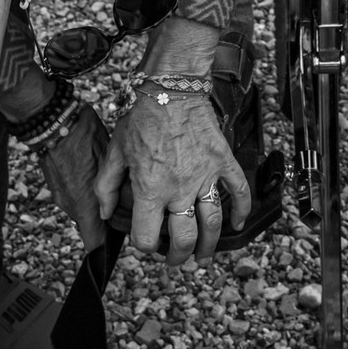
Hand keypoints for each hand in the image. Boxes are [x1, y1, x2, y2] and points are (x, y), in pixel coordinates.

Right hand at [40, 101, 110, 250]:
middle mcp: (69, 205)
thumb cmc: (83, 135)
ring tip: (107, 185)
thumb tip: (130, 195)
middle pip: (89, 226)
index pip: (95, 243)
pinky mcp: (54, 186)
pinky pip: (71, 197)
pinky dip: (81, 191)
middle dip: (103, 221)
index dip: (107, 244)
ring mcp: (59, 196)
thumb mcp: (108, 157)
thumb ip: (115, 184)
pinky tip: (91, 173)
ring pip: (80, 210)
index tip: (121, 234)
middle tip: (120, 203)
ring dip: (92, 204)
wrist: (52, 121)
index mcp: (84, 203)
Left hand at [93, 88, 250, 266]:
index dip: (144, 245)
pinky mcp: (222, 162)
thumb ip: (107, 186)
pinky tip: (238, 223)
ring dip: (209, 245)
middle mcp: (179, 189)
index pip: (147, 237)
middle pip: (184, 239)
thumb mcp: (116, 151)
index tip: (145, 240)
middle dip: (179, 256)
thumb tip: (106, 213)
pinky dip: (241, 210)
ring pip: (212, 223)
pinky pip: (238, 190)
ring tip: (204, 256)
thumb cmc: (142, 118)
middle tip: (177, 260)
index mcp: (151, 190)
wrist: (172, 88)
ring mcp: (205, 176)